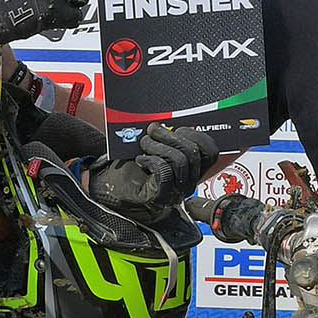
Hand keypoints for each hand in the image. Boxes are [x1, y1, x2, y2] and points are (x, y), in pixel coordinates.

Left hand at [90, 123, 217, 222]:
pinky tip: (141, 159)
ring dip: (158, 146)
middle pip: (193, 153)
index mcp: (190, 169)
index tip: (177, 128)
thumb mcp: (152, 145)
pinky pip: (165, 172)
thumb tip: (170, 120)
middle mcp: (186, 183)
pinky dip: (151, 160)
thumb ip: (167, 136)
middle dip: (171, 136)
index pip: (210, 152)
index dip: (197, 135)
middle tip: (152, 131)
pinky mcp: (158, 197)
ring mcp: (174, 192)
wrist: (107, 185)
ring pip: (180, 161)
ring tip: (143, 145)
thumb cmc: (128, 165)